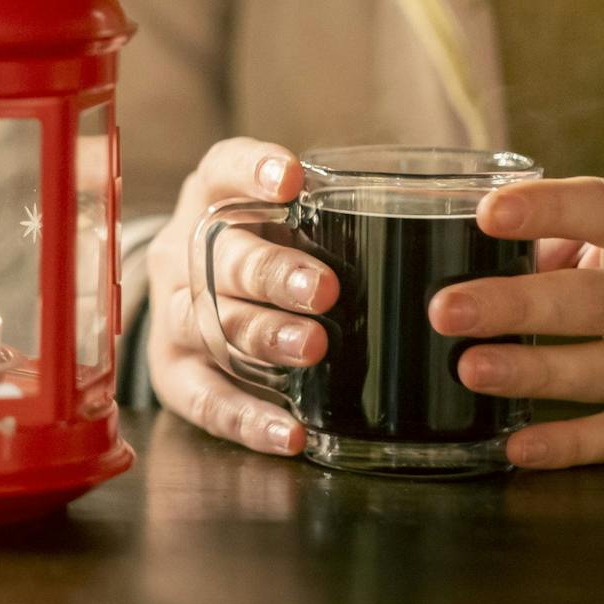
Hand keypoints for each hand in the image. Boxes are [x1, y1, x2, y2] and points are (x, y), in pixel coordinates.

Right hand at [144, 138, 337, 454]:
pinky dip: (248, 419)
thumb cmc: (259, 251)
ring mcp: (173, 313)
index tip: (292, 181)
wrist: (190, 298)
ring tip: (312, 347)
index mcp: (209, 199)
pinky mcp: (173, 372)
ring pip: (206, 322)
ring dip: (260, 334)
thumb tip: (431, 228)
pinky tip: (292, 433)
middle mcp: (182, 253)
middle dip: (271, 272)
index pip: (221, 170)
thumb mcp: (278, 220)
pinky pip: (205, 399)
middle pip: (218, 257)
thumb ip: (325, 219)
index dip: (252, 171)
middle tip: (325, 289)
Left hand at [432, 177, 603, 468]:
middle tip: (448, 309)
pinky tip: (518, 446)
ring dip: (534, 374)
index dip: (548, 210)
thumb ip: (563, 236)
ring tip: (470, 368)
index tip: (488, 213)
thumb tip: (477, 250)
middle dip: (517, 307)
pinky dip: (570, 446)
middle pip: (596, 303)